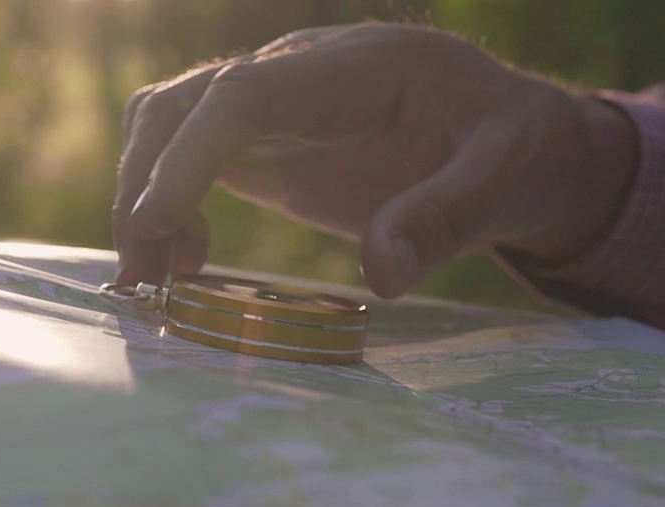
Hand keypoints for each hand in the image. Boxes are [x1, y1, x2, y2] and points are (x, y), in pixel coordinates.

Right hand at [113, 22, 636, 297]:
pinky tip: (186, 263)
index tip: (157, 223)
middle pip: (187, 102)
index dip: (191, 152)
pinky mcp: (277, 150)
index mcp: (357, 68)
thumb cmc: (523, 151)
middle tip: (140, 275)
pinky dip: (170, 208)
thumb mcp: (507, 180)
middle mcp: (303, 76)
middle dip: (147, 181)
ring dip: (145, 195)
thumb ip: (445, 218)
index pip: (246, 92)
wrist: (524, 145)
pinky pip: (197, 160)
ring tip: (152, 280)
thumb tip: (381, 275)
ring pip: (175, 125)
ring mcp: (283, 112)